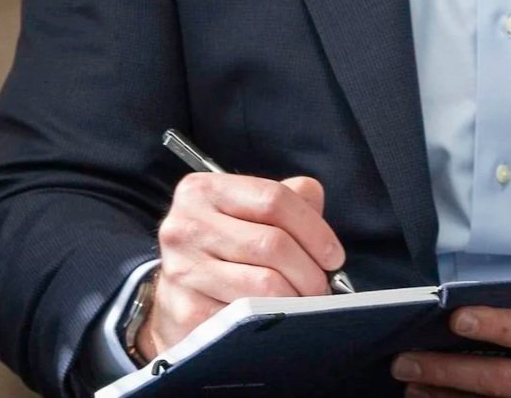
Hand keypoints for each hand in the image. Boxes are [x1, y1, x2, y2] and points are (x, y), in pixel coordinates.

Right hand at [136, 172, 343, 360]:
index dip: (313, 228)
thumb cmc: (225, 246)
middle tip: (323, 285)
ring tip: (306, 302)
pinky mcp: (186, 312)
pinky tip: (278, 318)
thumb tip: (317, 208)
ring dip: (296, 298)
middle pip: (272, 243)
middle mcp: (186, 226)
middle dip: (310, 269)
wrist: (177, 293)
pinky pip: (247, 317)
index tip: (333, 254)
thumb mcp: (250, 209)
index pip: (273, 198)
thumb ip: (288, 196)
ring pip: (264, 284)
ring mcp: (182, 270)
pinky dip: (272, 320)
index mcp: (204, 190)